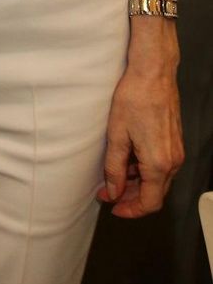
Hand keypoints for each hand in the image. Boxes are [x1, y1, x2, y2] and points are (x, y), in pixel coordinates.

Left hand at [99, 46, 182, 217]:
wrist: (153, 73)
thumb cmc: (134, 98)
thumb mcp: (116, 135)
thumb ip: (115, 168)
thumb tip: (113, 191)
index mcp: (159, 164)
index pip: (149, 203)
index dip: (130, 210)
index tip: (113, 207)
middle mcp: (173, 161)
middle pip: (155, 193)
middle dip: (131, 197)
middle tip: (107, 192)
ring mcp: (176, 151)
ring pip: (158, 180)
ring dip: (137, 183)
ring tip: (114, 175)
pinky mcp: (175, 141)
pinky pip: (161, 165)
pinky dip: (144, 169)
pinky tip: (128, 159)